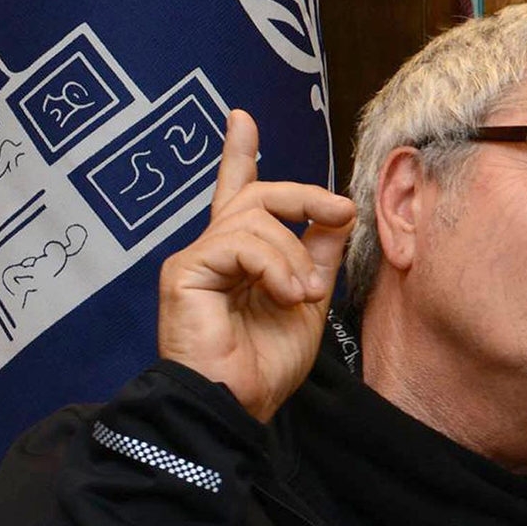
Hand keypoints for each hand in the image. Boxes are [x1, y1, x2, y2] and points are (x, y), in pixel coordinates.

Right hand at [158, 109, 355, 422]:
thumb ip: (317, 258)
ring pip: (255, 219)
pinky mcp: (185, 271)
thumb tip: (338, 216)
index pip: (239, 195)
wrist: (236, 406)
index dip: (240, 156)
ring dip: (296, 254)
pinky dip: (275, 266)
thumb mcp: (307, 304)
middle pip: (256, 195)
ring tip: (306, 294)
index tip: (242, 118)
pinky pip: (239, 243)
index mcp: (240, 259)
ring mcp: (196, 260)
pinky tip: (287, 296)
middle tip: (341, 210)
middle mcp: (213, 252)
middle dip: (303, 194)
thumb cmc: (264, 368)